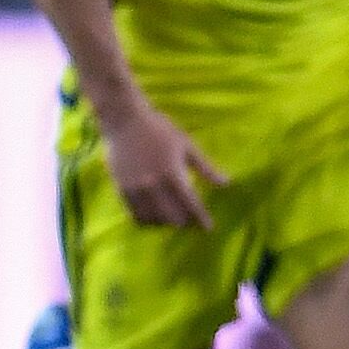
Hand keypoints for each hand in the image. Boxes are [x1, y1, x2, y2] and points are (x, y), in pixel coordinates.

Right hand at [99, 98, 227, 228]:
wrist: (124, 120)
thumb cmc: (159, 128)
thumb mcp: (186, 144)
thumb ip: (205, 167)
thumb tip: (226, 183)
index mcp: (172, 173)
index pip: (191, 204)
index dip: (201, 219)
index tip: (208, 228)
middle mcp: (153, 185)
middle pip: (173, 218)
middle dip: (184, 222)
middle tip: (190, 220)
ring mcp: (135, 189)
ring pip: (153, 220)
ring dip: (165, 222)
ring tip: (172, 218)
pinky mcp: (122, 190)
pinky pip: (136, 215)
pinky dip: (148, 220)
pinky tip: (154, 215)